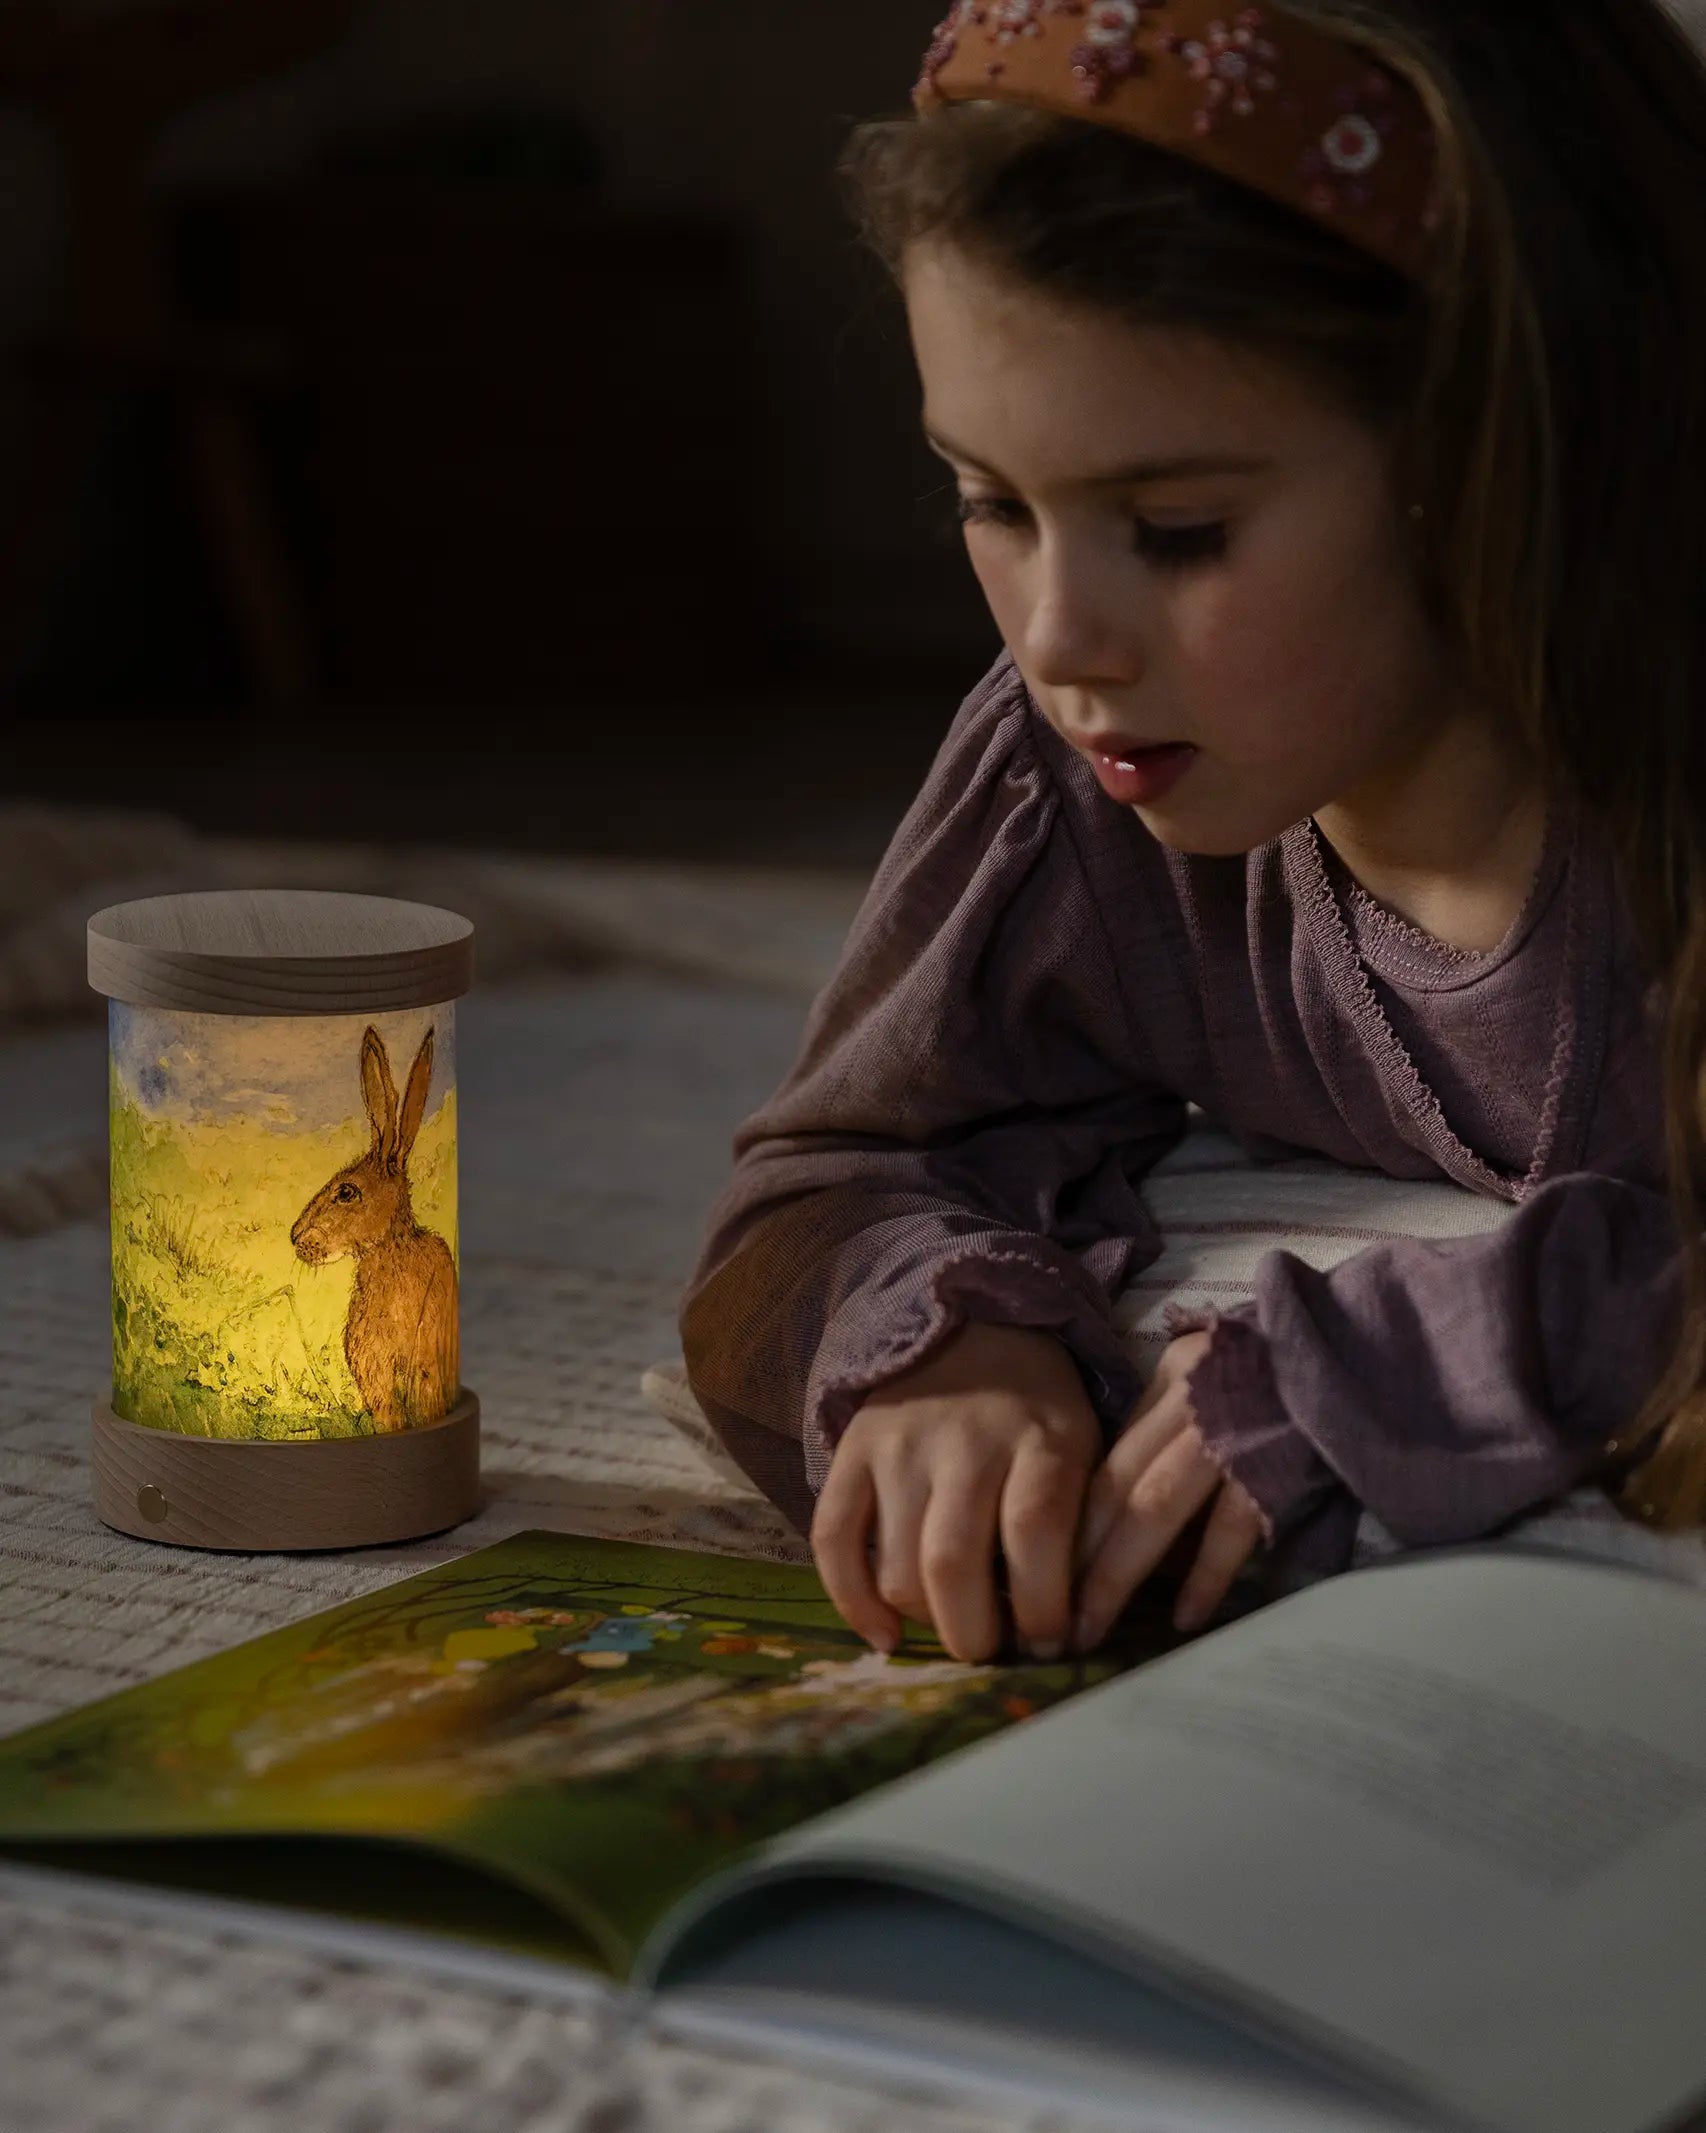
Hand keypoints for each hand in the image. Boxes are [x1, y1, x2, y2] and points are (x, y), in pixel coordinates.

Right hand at [811, 1323, 1101, 1663]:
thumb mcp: (1087, 1451)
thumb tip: (1062, 1635)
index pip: (1033, 1531)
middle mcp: (964, 1441)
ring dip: (925, 1622)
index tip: (1051, 1643)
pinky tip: (885, 1637)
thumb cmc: (1042, 1413)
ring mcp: (899, 1446)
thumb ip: (1080, 1528)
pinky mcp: (851, 1451)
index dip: (1041, 1606)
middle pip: (951, 1561)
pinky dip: (851, 1603)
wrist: (977, 1329)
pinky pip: (832, 1539)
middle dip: (973, 1634)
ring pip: (895, 1568)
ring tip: (953, 1625)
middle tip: (992, 1649)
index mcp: (1040, 1438)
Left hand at [1072, 1330, 1265, 1650]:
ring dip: (1117, 1574)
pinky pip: (1229, 1529)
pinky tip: (1181, 1618)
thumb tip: (1118, 1507)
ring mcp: (1234, 1432)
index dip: (1067, 1519)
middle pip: (1115, 1486)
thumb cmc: (1293, 1373)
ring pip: (1154, 1508)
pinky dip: (1204, 1576)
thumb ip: (1171, 1427)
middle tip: (1049, 1618)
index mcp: (1175, 1375)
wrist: (1373, 1348)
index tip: (1040, 1570)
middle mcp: (1193, 1400)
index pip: (1105, 1456)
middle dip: (1076, 1558)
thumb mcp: (1220, 1378)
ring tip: (1092, 1628)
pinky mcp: (1278, 1465)